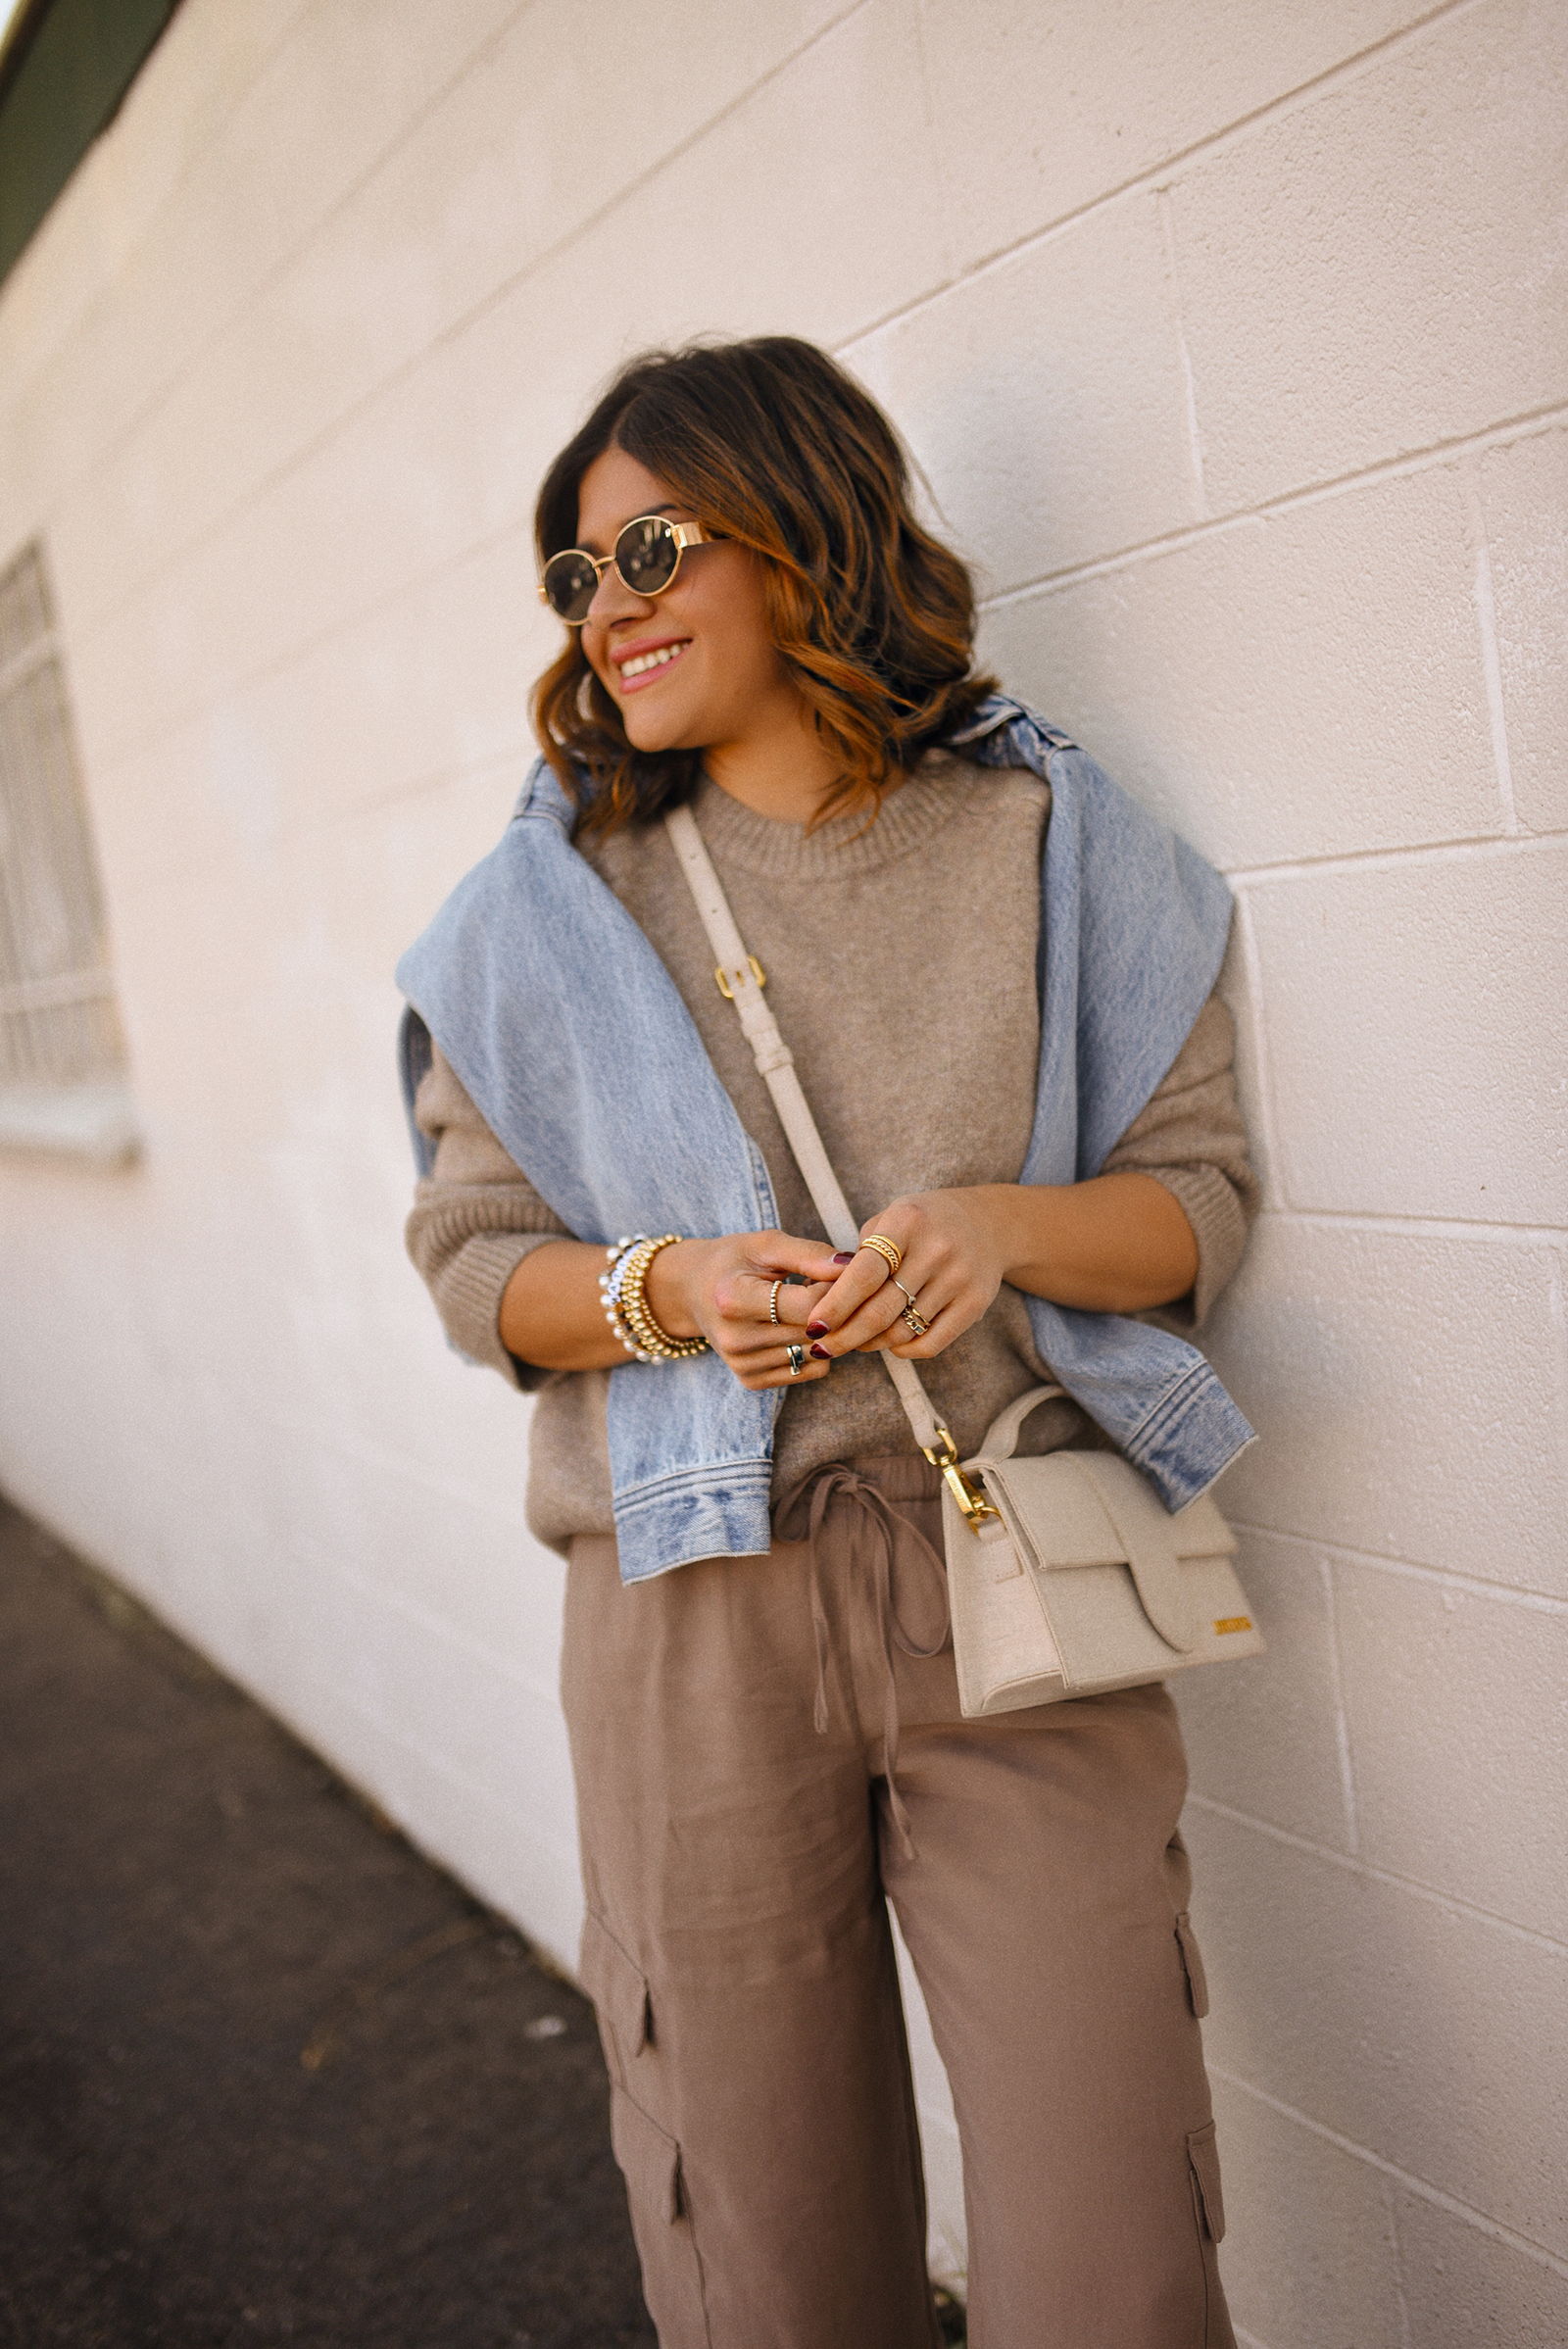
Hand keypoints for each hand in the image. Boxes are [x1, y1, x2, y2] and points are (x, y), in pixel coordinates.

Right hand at [644, 1231, 843, 1390]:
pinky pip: (812, 1370)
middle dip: (836, 1308)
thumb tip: (850, 1267)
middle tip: (830, 1286)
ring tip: (811, 1305)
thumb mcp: (765, 1244)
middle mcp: (734, 1338)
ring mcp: (741, 1364)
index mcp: (733, 1299)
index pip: (808, 1306)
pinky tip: (800, 1326)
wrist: (692, 1291)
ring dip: (828, 1329)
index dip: (835, 1289)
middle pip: (815, 1332)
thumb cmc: (733, 1260)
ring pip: (819, 1354)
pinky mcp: (750, 1380)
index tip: (837, 1273)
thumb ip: (809, 1254)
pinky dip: (817, 1348)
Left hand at [798, 1191, 1014, 1364]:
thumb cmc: (922, 1225)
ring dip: (870, 1344)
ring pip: (902, 1331)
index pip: (864, 1274)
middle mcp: (936, 1249)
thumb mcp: (889, 1219)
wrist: (987, 1225)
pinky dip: (903, 1351)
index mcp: (906, 1222)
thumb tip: (823, 1302)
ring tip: (854, 1343)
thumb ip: (857, 1256)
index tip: (814, 1326)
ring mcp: (959, 1278)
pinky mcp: (976, 1303)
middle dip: (845, 1336)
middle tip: (822, 1348)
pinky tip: (890, 1344)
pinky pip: (931, 1343)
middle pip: (881, 1310)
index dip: (835, 1305)